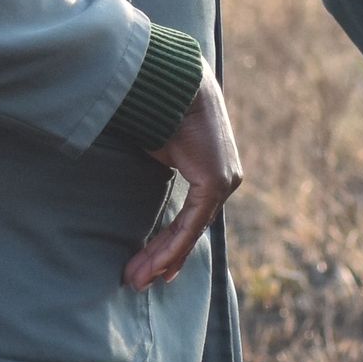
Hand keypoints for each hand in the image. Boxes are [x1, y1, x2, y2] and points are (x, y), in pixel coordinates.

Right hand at [124, 70, 242, 290]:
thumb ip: (160, 169)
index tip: (150, 264)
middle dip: (163, 258)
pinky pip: (192, 224)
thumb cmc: (162, 105)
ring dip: (163, 258)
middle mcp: (224, 179)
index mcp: (213, 170)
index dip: (169, 243)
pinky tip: (156, 266)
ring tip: (137, 280)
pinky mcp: (216, 182)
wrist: (174, 81)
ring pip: (190, 232)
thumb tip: (143, 177)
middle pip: (190, 229)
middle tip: (139, 281)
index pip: (191, 217)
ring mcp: (224, 182)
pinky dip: (172, 246)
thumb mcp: (161, 146)